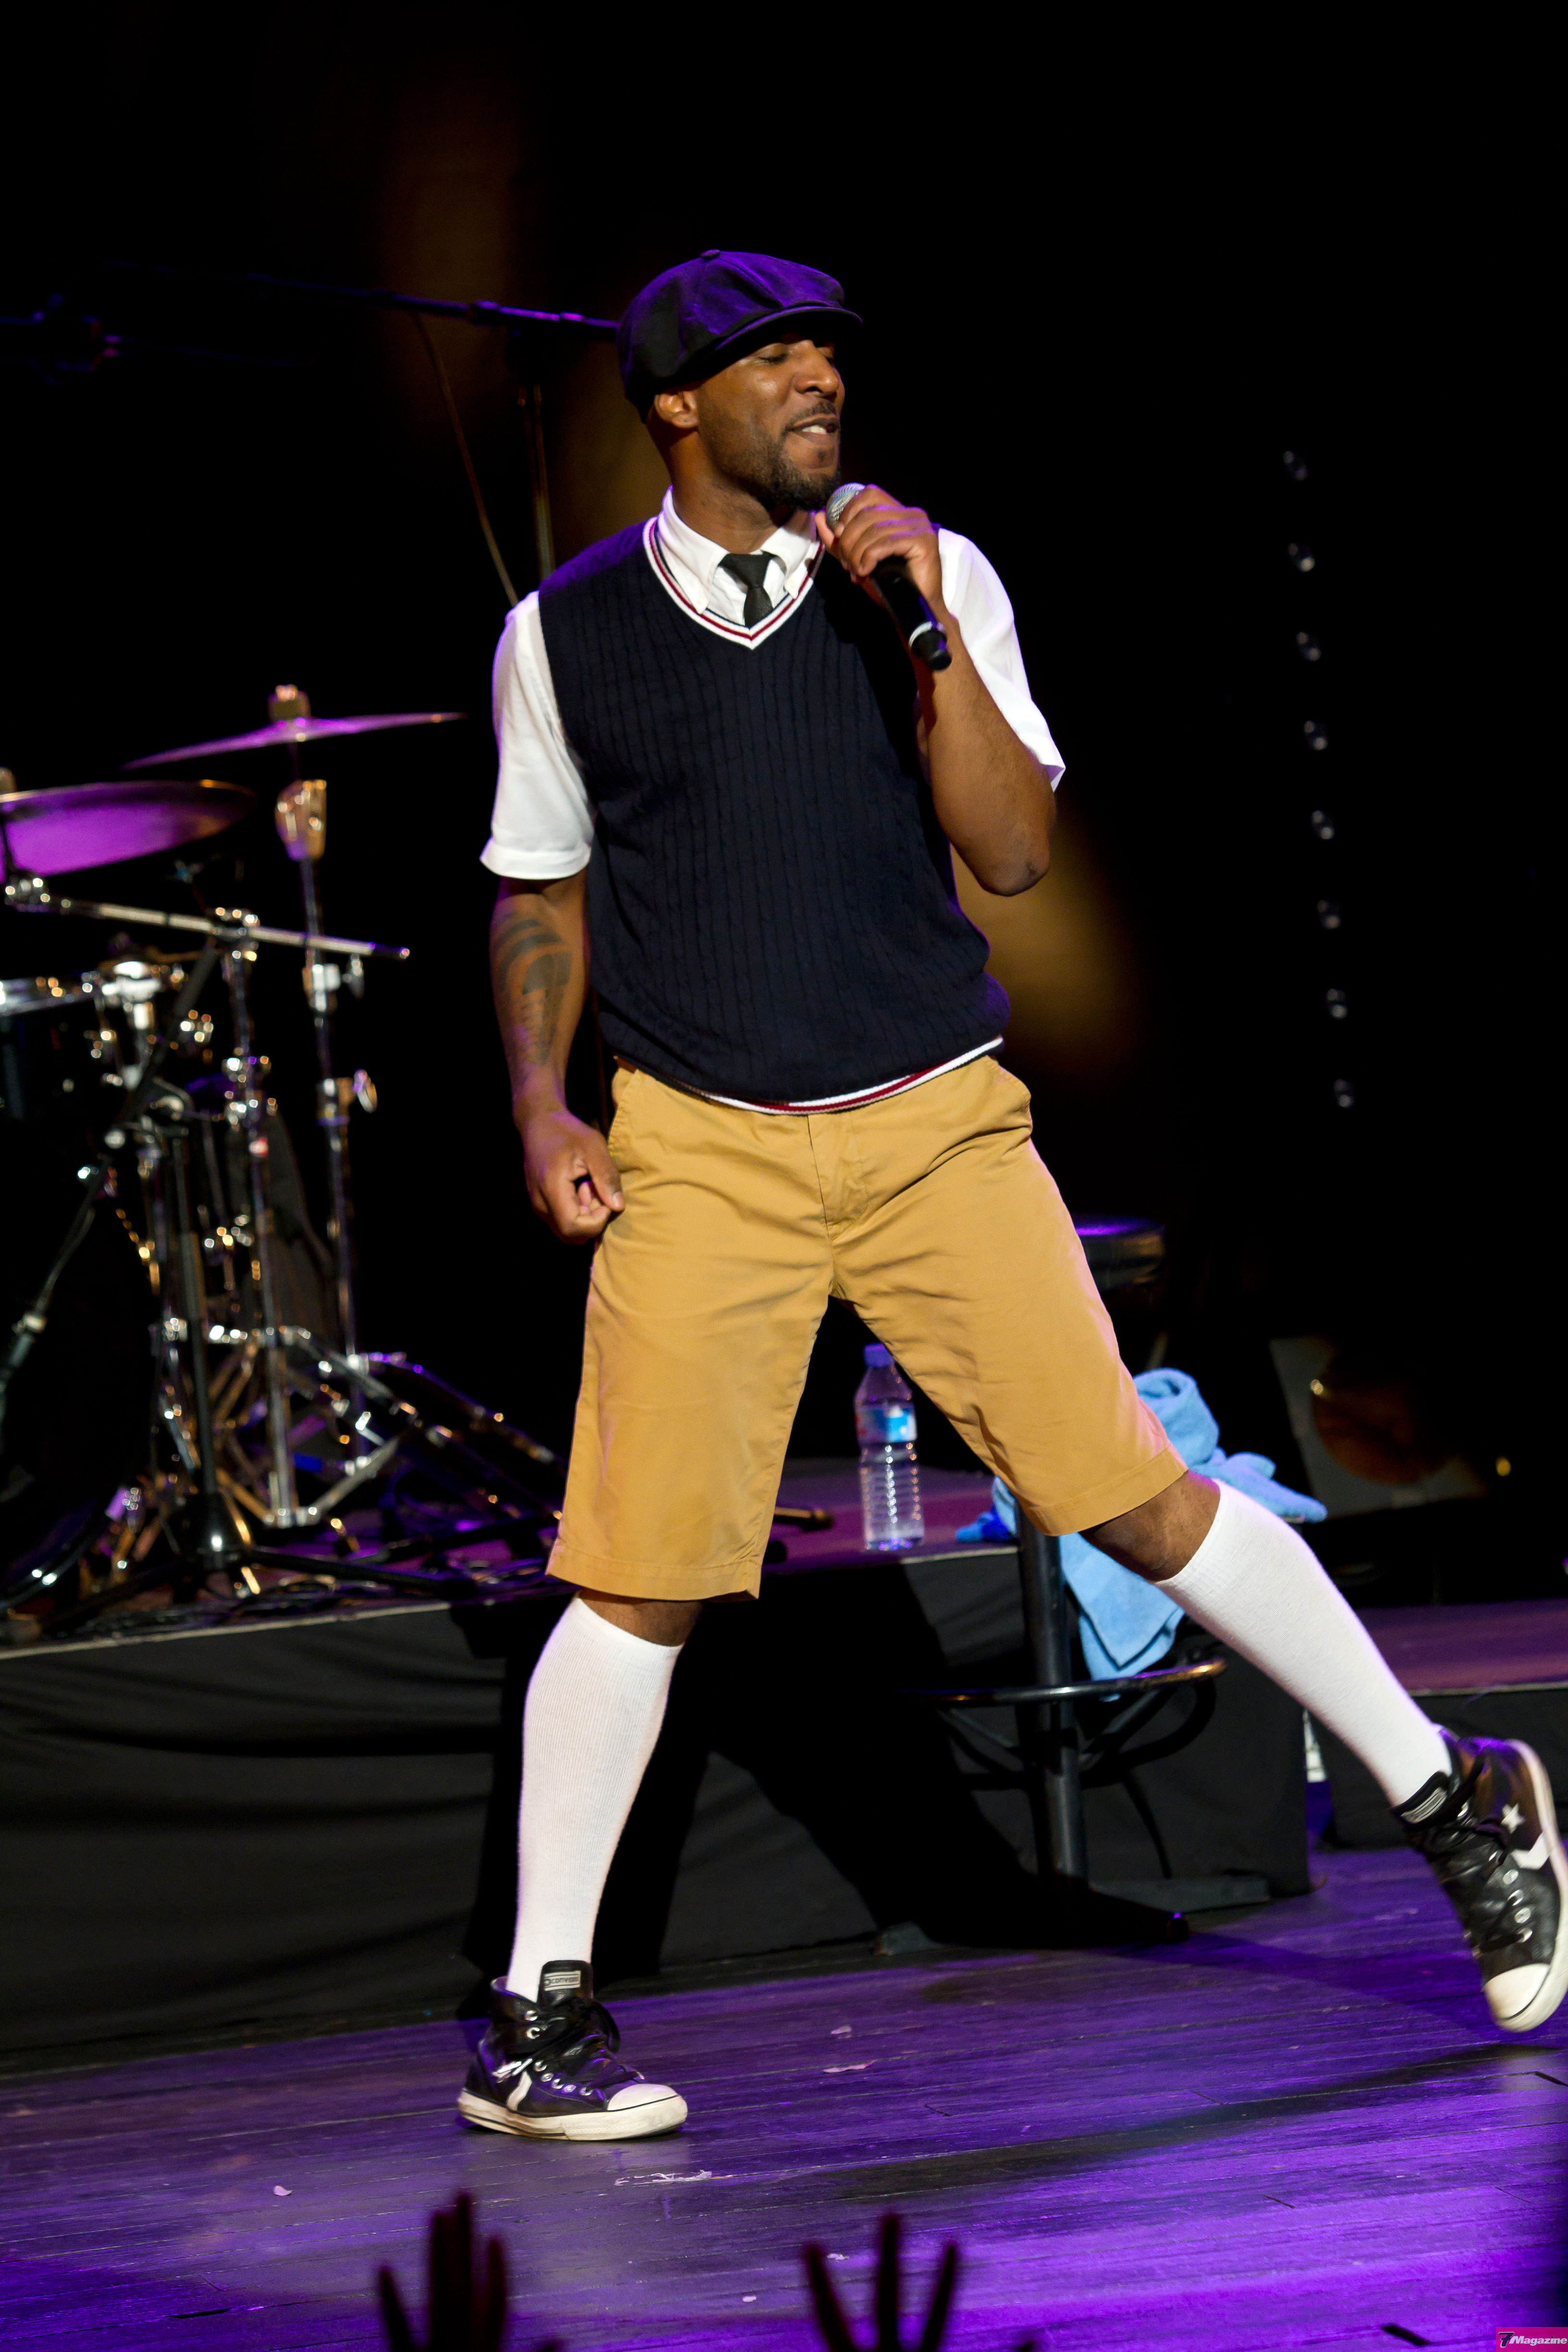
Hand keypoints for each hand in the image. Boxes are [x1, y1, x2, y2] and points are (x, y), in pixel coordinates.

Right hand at [517, 1103, 623, 1242]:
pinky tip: (579, 1188)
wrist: (539, 1124)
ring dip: (585, 1216)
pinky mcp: (540, 1204)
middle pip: (571, 1235)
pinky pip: (561, 1221)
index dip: (596, 1220)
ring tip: (588, 1187)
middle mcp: (540, 1204)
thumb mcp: (594, 1146)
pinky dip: (576, 1212)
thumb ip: (607, 1176)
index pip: (573, 1227)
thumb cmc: (567, 1131)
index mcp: (551, 1189)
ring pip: (566, 1231)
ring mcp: (537, 1206)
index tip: (604, 1196)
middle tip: (596, 1191)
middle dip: (592, 1220)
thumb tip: (618, 1206)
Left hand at [816, 484, 945, 615]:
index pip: (870, 494)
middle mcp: (912, 514)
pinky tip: (865, 571)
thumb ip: (839, 539)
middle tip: (847, 565)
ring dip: (857, 553)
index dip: (849, 511)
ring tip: (856, 573)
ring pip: (874, 530)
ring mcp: (920, 526)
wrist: (913, 609)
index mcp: (899, 512)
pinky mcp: (924, 541)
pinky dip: (869, 557)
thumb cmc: (889, 584)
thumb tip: (819, 516)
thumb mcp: (858, 558)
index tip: (840, 536)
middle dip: (849, 541)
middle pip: (867, 514)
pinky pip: (885, 543)